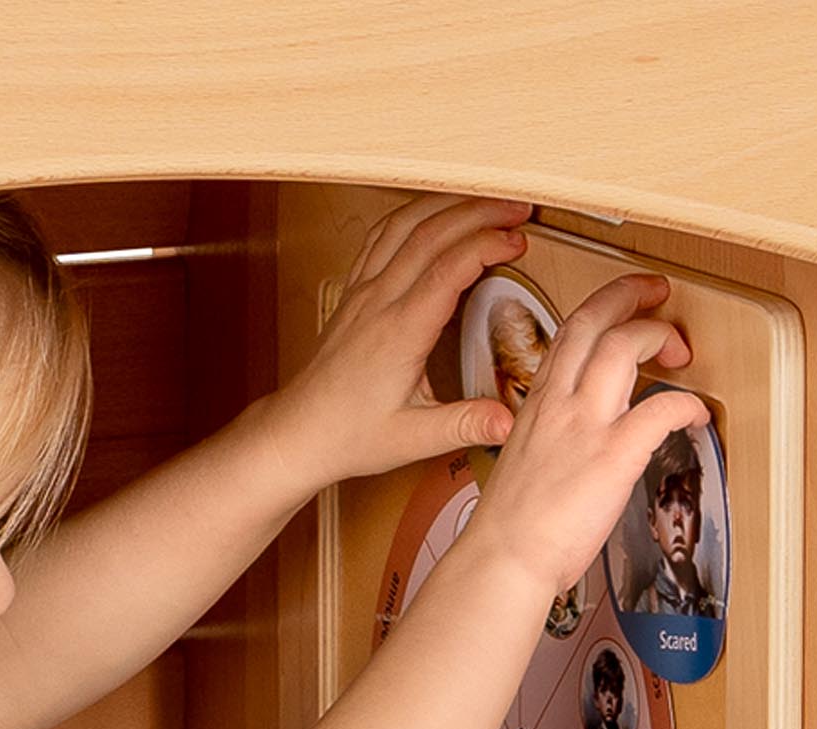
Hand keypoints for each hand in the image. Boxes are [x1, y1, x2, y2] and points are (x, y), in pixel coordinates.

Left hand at [252, 195, 534, 494]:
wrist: (298, 431)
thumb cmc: (348, 435)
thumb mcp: (412, 439)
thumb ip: (463, 425)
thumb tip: (509, 423)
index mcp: (398, 332)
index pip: (448, 268)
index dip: (486, 245)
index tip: (518, 241)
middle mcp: (377, 302)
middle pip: (430, 232)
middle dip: (479, 211)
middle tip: (517, 209)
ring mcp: (361, 292)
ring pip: (403, 225)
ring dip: (447, 204)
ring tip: (485, 201)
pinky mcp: (353, 293)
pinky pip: (381, 237)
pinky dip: (413, 215)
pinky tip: (433, 213)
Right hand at [457, 273, 709, 598]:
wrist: (505, 559)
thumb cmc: (511, 527)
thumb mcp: (523, 464)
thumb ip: (550, 440)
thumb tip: (574, 444)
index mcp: (537, 406)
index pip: (567, 334)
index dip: (600, 308)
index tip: (619, 306)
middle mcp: (559, 404)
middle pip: (594, 320)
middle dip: (630, 294)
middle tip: (656, 292)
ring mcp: (586, 425)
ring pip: (624, 346)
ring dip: (659, 335)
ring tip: (679, 349)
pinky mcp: (614, 454)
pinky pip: (664, 407)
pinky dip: (688, 404)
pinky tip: (696, 415)